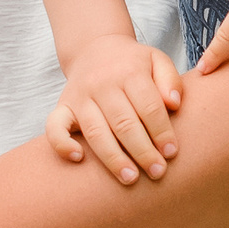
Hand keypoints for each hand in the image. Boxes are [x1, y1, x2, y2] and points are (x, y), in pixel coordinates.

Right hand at [45, 33, 182, 184]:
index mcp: (129, 72)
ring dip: (113, 158)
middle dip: (142, 151)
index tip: (171, 153)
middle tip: (157, 172)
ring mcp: (80, 97)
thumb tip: (173, 104)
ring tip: (130, 178)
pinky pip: (55, 127)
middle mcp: (102, 84)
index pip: (148, 106)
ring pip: (96, 132)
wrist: (95, 49)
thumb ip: (170, 80)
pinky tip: (78, 159)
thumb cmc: (132, 64)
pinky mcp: (62, 107)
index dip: (161, 131)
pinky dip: (62, 144)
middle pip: (124, 123)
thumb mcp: (157, 61)